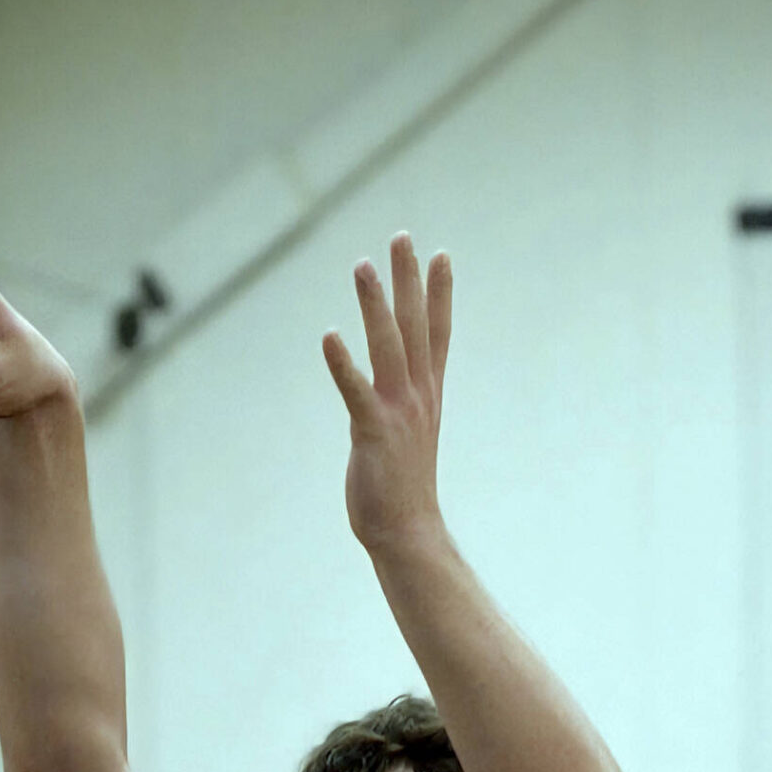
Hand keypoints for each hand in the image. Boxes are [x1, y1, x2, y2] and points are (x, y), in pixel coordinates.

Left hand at [321, 235, 452, 558]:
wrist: (408, 533)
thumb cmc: (403, 490)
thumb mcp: (408, 437)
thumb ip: (402, 408)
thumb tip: (393, 395)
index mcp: (427, 396)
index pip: (438, 335)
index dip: (440, 294)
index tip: (441, 254)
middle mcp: (418, 397)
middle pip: (416, 327)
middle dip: (409, 281)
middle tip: (402, 237)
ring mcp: (398, 413)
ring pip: (388, 347)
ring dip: (376, 305)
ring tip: (363, 265)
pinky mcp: (373, 433)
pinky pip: (356, 391)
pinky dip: (343, 363)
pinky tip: (330, 336)